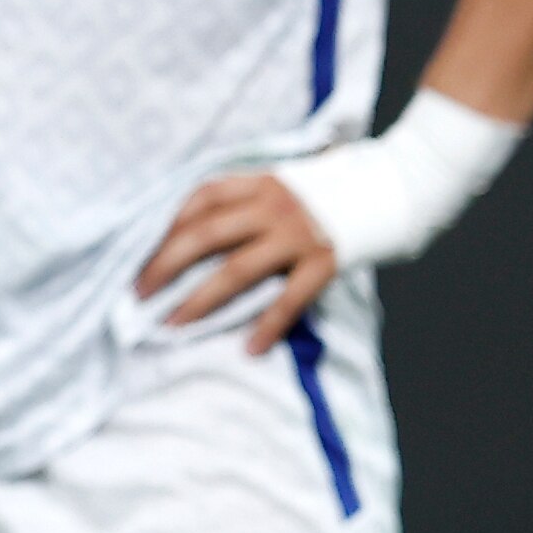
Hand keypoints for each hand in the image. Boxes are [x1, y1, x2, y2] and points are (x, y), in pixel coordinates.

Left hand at [136, 171, 339, 349]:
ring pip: (237, 270)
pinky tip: (250, 349)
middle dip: (164, 266)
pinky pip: (290, 299)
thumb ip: (245, 201)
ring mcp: (299, 234)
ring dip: (200, 301)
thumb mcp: (281, 184)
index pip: (198, 200)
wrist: (395, 188)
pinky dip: (269, 326)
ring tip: (172, 325)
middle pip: (205, 236)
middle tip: (138, 294)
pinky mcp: (326, 261)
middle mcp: (273, 206)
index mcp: (258, 183)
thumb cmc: (328, 191)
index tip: (138, 254)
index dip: (165, 227)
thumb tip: (191, 231)